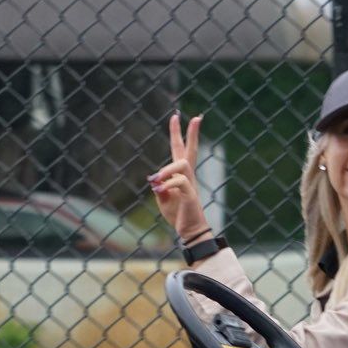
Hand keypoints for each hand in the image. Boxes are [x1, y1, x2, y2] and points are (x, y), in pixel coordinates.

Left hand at [149, 113, 211, 241]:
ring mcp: (190, 183)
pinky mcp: (190, 194)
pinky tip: (159, 190)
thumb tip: (156, 182)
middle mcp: (187, 176)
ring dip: (166, 170)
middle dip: (189, 133)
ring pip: (181, 164)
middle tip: (191, 117)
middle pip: (189, 150)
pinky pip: (179, 182)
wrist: (189, 230)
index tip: (176, 116)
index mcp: (181, 175)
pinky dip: (167, 184)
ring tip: (157, 181)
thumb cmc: (177, 214)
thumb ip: (160, 189)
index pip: (180, 150)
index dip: (177, 133)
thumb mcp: (162, 200)